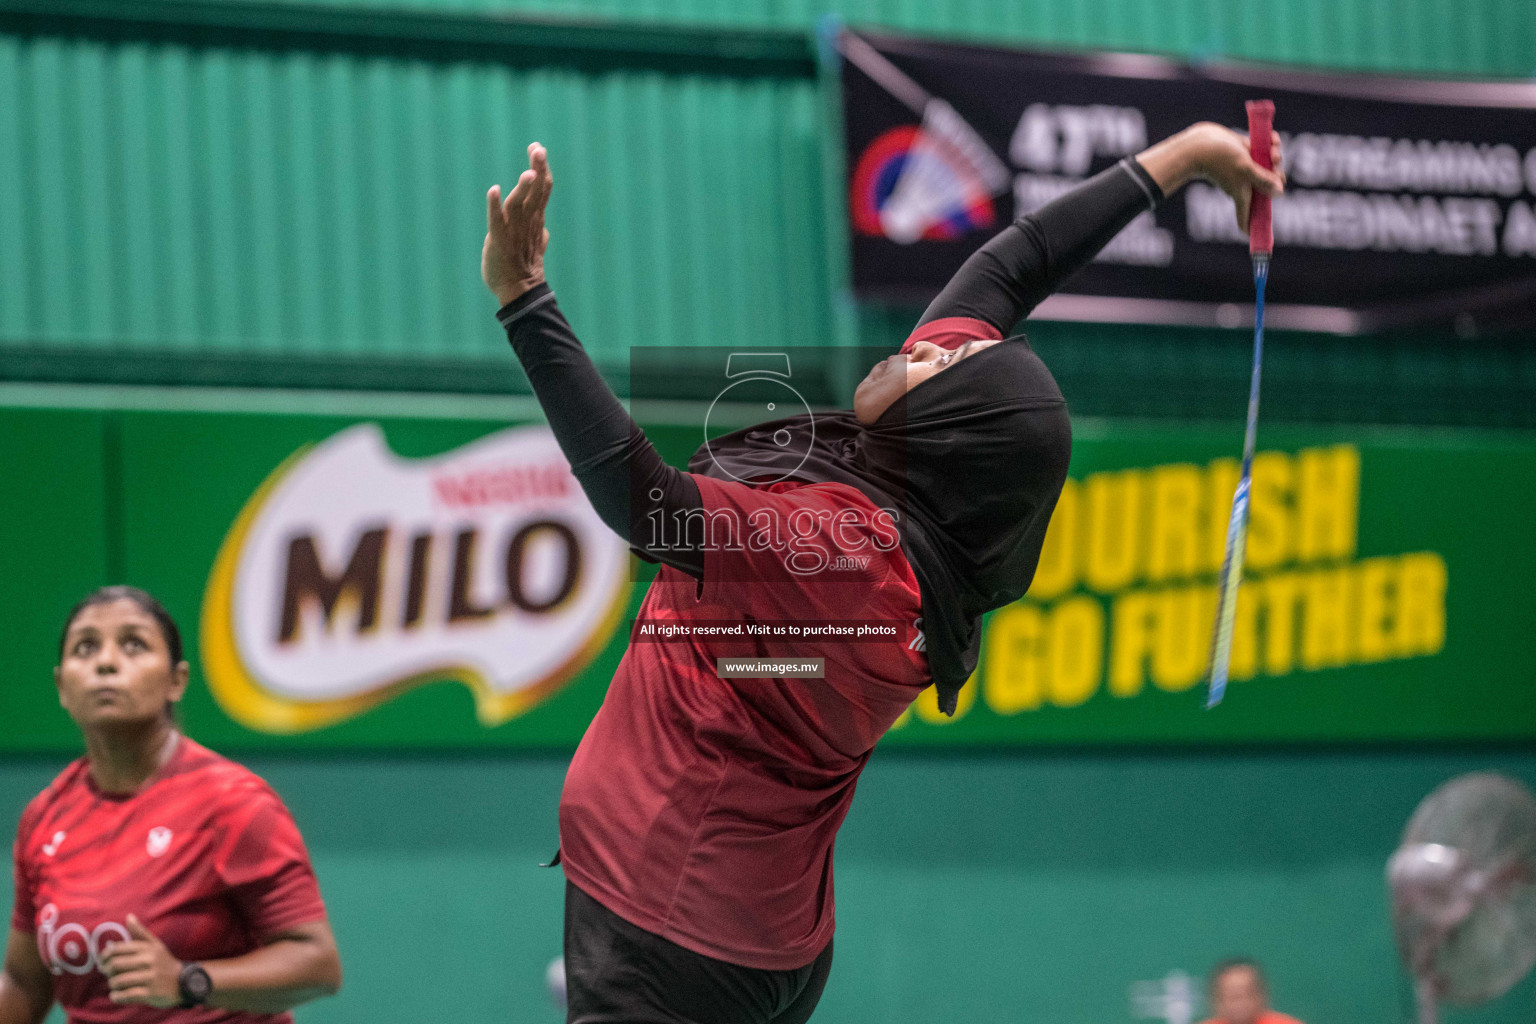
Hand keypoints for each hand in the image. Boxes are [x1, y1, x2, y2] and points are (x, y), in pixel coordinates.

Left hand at [99, 914, 181, 1007]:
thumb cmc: (164, 962)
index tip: (103, 962)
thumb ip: (140, 932)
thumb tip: (129, 916)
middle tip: (108, 974)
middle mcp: (149, 961)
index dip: (104, 956)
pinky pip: (126, 995)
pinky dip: (117, 996)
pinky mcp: (150, 993)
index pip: (117, 949)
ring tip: (115, 985)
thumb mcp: (155, 945)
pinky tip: (116, 995)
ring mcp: (150, 977)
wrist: (184, 982)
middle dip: (107, 971)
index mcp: (147, 948)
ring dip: (112, 984)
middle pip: (115, 965)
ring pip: (119, 981)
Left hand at [483, 142, 552, 306]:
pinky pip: (496, 221)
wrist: (518, 292)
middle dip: (537, 170)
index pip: (541, 190)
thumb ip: (538, 234)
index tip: (538, 148)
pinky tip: (494, 190)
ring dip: (523, 188)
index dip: (541, 169)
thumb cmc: (523, 269)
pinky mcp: (499, 242)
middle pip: (535, 192)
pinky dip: (494, 206)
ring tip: (526, 172)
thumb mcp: (533, 248)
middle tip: (538, 149)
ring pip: (520, 205)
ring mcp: (514, 232)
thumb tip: (544, 231)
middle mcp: (527, 223)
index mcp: (535, 221)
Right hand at [1187, 122, 1284, 231]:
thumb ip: (1263, 179)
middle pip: (1269, 186)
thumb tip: (1280, 192)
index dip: (1250, 228)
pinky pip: (1263, 150)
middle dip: (1277, 173)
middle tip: (1274, 161)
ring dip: (1276, 154)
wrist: (1200, 143)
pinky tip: (1272, 138)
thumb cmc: (1219, 158)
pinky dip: (1270, 144)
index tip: (1254, 236)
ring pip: (1269, 165)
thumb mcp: (1245, 169)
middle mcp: (1245, 183)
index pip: (1245, 219)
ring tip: (1273, 146)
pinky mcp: (1245, 152)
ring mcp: (1245, 167)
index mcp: (1243, 194)